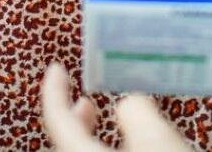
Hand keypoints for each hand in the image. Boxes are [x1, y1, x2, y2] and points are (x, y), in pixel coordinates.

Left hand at [41, 62, 192, 151]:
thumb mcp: (157, 136)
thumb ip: (137, 109)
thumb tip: (131, 99)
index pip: (56, 118)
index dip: (54, 90)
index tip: (56, 68)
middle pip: (68, 139)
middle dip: (75, 116)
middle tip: (84, 99)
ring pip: (88, 151)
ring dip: (96, 134)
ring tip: (114, 119)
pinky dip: (112, 147)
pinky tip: (137, 144)